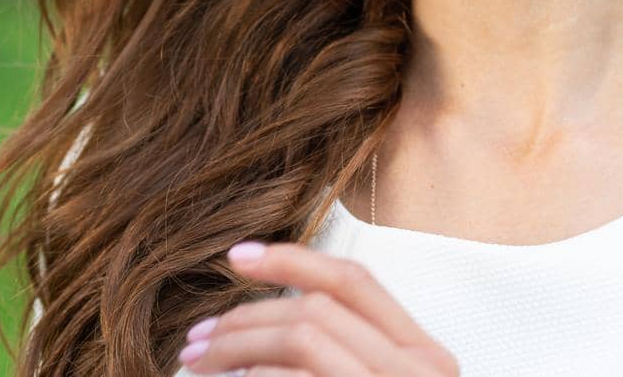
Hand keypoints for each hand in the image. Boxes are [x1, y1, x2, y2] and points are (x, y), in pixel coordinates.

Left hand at [177, 239, 459, 375]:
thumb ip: (343, 356)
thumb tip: (261, 322)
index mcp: (425, 358)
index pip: (355, 283)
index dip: (293, 260)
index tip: (236, 257)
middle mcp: (419, 372)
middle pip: (316, 310)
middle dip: (244, 317)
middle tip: (197, 342)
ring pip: (301, 335)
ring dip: (238, 344)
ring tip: (199, 365)